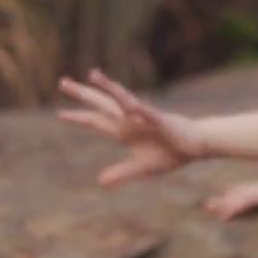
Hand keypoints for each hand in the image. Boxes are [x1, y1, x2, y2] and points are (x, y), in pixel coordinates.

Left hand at [57, 70, 202, 185]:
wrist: (197, 145)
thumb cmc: (171, 153)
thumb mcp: (143, 167)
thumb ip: (122, 173)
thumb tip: (100, 182)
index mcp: (125, 132)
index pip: (97, 122)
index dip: (79, 118)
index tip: (60, 113)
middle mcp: (131, 120)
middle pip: (102, 104)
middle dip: (83, 94)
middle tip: (62, 82)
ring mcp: (146, 118)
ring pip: (123, 99)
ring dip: (109, 87)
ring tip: (93, 74)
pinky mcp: (163, 121)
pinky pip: (150, 114)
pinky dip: (141, 110)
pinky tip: (132, 105)